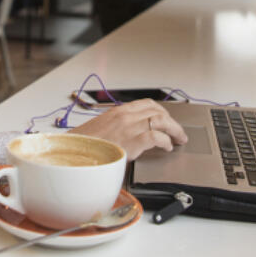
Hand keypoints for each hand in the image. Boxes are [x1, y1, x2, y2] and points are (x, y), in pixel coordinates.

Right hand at [68, 99, 186, 159]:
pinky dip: (165, 141)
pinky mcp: (133, 141)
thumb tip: (127, 133)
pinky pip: (157, 137)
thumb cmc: (86, 144)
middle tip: (178, 132)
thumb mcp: (101, 128)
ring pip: (162, 121)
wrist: (76, 152)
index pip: (147, 104)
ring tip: (179, 139)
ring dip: (174, 130)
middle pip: (158, 112)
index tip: (166, 118)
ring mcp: (130, 127)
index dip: (161, 111)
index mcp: (118, 111)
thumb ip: (116, 126)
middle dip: (172, 121)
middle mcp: (126, 116)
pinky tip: (167, 148)